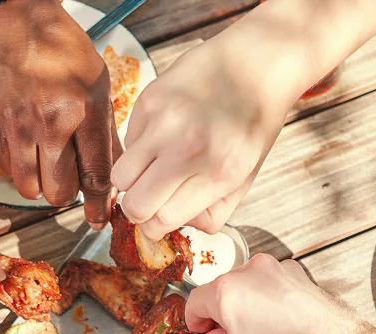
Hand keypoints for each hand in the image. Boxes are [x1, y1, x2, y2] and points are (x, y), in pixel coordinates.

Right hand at [0, 0, 118, 227]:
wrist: (16, 21)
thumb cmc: (63, 55)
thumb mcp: (98, 89)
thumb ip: (105, 139)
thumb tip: (111, 186)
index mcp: (83, 112)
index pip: (95, 177)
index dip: (99, 205)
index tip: (99, 219)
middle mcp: (48, 121)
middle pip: (59, 193)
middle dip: (65, 192)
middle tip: (64, 177)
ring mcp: (15, 124)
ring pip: (30, 189)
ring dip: (39, 184)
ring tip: (43, 162)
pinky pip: (6, 170)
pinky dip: (17, 166)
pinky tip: (23, 143)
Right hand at [111, 29, 293, 240]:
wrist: (255, 63)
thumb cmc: (251, 125)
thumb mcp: (245, 178)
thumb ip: (209, 213)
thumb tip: (167, 225)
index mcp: (218, 173)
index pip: (162, 221)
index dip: (155, 228)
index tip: (156, 223)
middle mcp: (187, 148)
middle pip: (135, 205)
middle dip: (139, 212)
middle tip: (150, 202)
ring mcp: (164, 122)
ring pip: (120, 178)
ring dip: (132, 183)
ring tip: (151, 172)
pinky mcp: (148, 100)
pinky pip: (127, 145)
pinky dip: (139, 150)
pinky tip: (162, 137)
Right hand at [185, 255, 375, 333]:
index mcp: (230, 293)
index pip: (197, 300)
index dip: (194, 321)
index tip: (199, 332)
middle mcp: (255, 274)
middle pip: (223, 288)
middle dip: (220, 313)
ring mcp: (283, 273)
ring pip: (250, 286)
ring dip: (245, 307)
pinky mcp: (305, 279)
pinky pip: (273, 288)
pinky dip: (268, 304)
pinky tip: (275, 332)